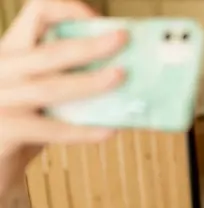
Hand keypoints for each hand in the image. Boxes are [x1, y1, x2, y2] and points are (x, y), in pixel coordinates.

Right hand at [0, 0, 126, 179]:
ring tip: (121, 78)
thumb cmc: (21, 125)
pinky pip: (50, 130)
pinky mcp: (7, 130)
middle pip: (48, 51)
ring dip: (90, 83)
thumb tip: (120, 75)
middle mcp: (2, 70)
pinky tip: (109, 130)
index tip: (98, 22)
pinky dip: (82, 130)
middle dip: (90, 45)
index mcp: (11, 52)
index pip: (36, 13)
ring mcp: (1, 100)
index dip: (68, 10)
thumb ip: (65, 79)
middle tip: (123, 40)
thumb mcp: (37, 93)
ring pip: (49, 88)